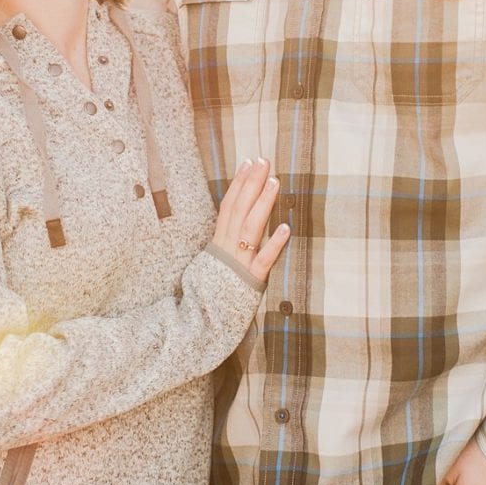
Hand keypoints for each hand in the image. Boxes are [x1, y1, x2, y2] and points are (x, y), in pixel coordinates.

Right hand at [210, 157, 289, 283]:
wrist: (199, 324)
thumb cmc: (207, 295)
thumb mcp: (210, 265)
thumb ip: (221, 245)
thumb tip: (231, 226)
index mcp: (218, 243)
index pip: (228, 206)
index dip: (238, 184)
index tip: (249, 162)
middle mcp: (227, 249)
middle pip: (239, 210)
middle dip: (252, 183)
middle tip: (264, 160)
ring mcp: (238, 264)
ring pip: (250, 228)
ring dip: (263, 204)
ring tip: (275, 181)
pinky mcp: (250, 282)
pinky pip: (263, 261)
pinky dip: (274, 244)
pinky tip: (286, 227)